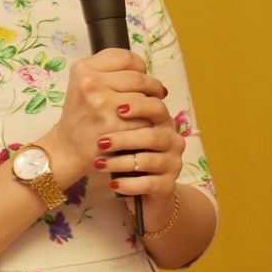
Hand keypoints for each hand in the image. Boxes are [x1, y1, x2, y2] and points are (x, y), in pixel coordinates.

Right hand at [44, 48, 165, 182]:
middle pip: (139, 78)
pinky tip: (143, 126)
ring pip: (144, 98)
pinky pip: (145, 119)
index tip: (143, 75)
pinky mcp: (112, 125)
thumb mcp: (84, 84)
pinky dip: (148, 123)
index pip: (126, 58)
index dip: (140, 67)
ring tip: (149, 111)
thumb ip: (110, 71)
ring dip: (152, 106)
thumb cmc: (81, 115)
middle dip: (152, 87)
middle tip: (157, 94)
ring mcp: (101, 104)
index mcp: (83, 68)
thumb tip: (146, 71)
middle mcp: (90, 83)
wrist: (67, 149)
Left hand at [91, 86, 183, 202]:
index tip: (117, 109)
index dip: (139, 107)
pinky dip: (129, 184)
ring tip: (99, 164)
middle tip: (101, 142)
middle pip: (154, 136)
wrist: (140, 186)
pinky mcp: (168, 186)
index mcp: (163, 121)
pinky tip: (113, 184)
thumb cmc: (128, 151)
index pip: (157, 107)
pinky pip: (149, 184)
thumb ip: (120, 110)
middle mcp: (173, 140)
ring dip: (121, 163)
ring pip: (149, 161)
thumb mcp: (125, 129)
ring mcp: (173, 163)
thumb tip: (103, 86)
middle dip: (126, 138)